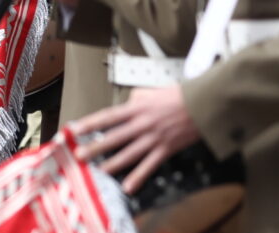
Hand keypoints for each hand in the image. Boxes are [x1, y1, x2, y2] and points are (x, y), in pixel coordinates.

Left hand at [71, 85, 199, 193]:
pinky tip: (128, 187)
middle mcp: (142, 124)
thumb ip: (136, 98)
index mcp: (137, 108)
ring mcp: (153, 138)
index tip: (76, 130)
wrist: (202, 104)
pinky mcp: (165, 149)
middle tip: (80, 155)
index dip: (91, 123)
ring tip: (99, 171)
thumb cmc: (177, 96)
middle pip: (114, 137)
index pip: (108, 116)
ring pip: (129, 153)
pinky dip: (139, 177)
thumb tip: (126, 103)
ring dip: (113, 163)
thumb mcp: (151, 92)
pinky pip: (149, 165)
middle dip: (96, 147)